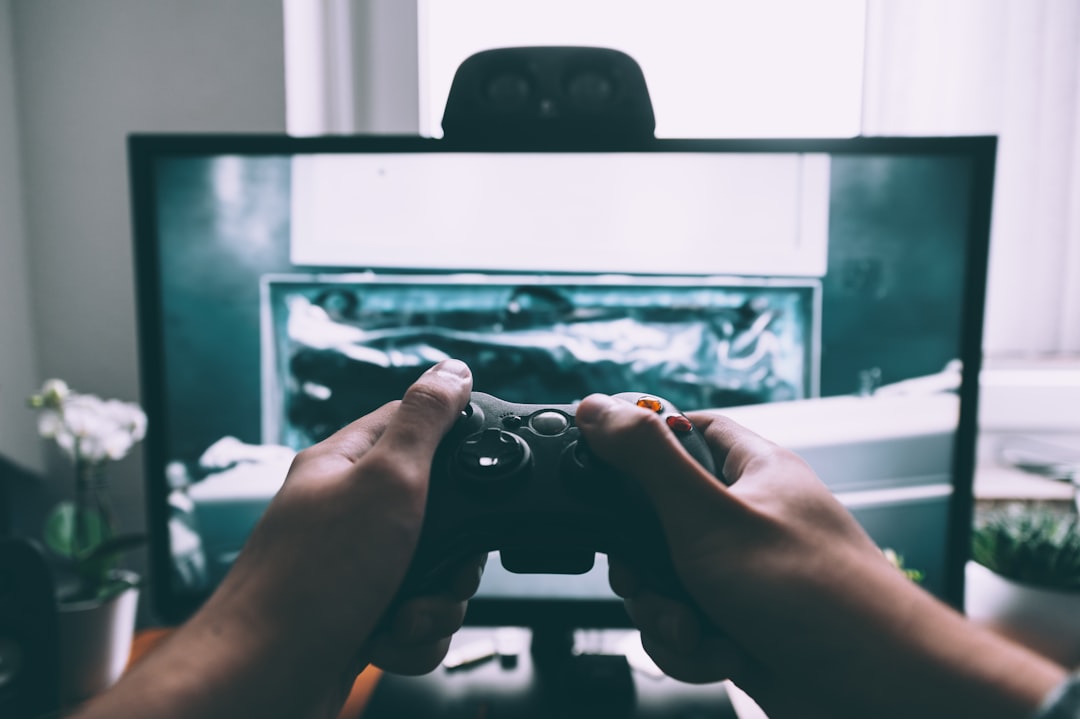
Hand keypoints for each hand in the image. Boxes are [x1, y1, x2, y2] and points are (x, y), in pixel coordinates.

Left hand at [80, 359, 477, 718]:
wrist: (264, 681)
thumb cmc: (308, 582)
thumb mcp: (386, 482)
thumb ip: (425, 424)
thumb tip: (452, 370)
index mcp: (347, 465)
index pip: (413, 424)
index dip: (455, 442)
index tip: (479, 465)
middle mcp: (350, 512)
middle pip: (441, 511)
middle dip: (454, 552)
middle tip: (436, 563)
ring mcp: (356, 566)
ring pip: (437, 571)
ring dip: (435, 603)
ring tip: (405, 611)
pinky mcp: (364, 613)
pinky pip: (418, 617)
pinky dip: (414, 636)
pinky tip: (387, 638)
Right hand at [576, 395, 1065, 718]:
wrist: (876, 693)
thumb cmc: (816, 596)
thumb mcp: (710, 516)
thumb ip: (647, 460)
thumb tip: (597, 407)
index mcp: (751, 472)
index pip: (683, 431)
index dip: (638, 446)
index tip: (604, 469)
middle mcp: (746, 519)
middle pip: (653, 520)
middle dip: (641, 563)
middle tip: (653, 578)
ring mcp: (743, 575)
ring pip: (662, 581)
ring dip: (664, 614)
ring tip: (694, 628)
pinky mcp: (739, 624)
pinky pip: (684, 627)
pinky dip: (690, 647)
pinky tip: (719, 654)